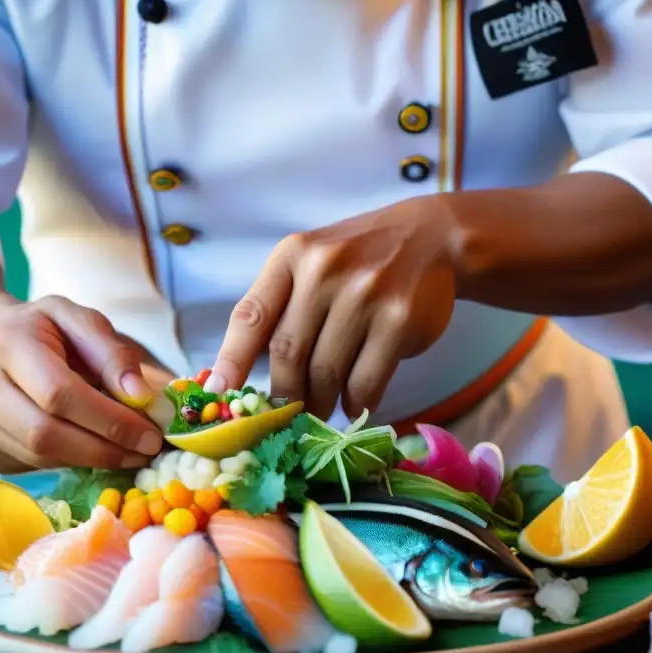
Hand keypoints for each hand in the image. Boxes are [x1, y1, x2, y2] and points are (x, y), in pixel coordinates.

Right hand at [0, 295, 164, 473]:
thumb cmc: (41, 329)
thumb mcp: (79, 320)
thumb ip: (112, 353)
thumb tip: (140, 397)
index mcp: (7, 343)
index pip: (59, 394)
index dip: (109, 420)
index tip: (150, 434)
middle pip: (45, 435)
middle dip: (104, 449)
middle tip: (145, 452)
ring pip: (40, 458)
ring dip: (92, 460)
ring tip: (127, 450)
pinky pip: (34, 466)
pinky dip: (71, 461)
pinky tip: (91, 446)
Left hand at [207, 196, 458, 419]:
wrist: (431, 238)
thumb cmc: (358, 260)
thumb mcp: (313, 262)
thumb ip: (281, 305)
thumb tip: (244, 375)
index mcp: (293, 255)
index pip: (251, 313)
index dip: (231, 357)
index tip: (219, 390)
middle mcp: (324, 270)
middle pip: (288, 353)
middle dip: (284, 394)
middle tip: (287, 414)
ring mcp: (365, 294)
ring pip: (326, 373)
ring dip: (320, 402)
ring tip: (321, 410)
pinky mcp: (399, 320)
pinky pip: (365, 381)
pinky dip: (355, 403)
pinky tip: (354, 403)